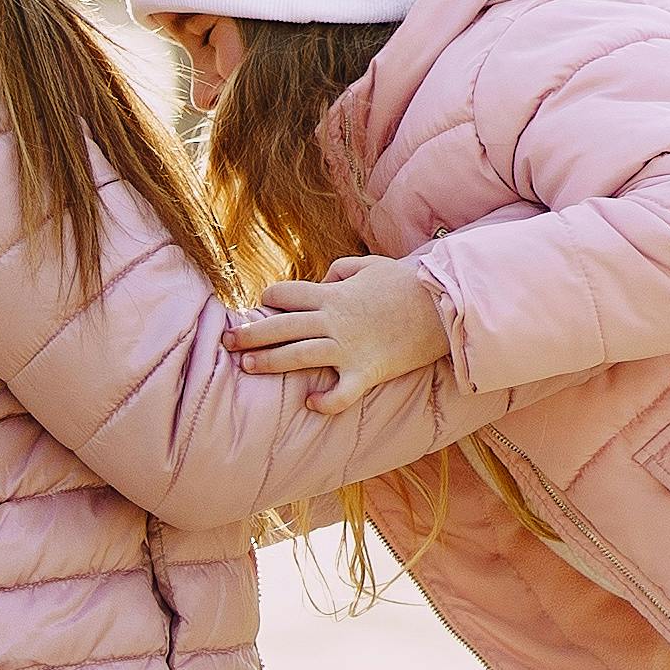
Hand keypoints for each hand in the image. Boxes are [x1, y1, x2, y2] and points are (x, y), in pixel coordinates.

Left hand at [230, 253, 449, 404]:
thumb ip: (341, 269)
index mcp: (332, 294)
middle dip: (249, 334)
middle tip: (226, 342)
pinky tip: (310, 403)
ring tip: (246, 367)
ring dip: (268, 363)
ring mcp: (348, 349)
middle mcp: (333, 321)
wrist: (443, 307)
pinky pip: (341, 394)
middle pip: (279, 327)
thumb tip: (323, 279)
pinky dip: (325, 402)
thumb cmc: (406, 285)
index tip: (263, 306)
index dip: (270, 298)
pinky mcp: (366, 373)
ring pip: (297, 356)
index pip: (285, 294)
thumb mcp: (371, 265)